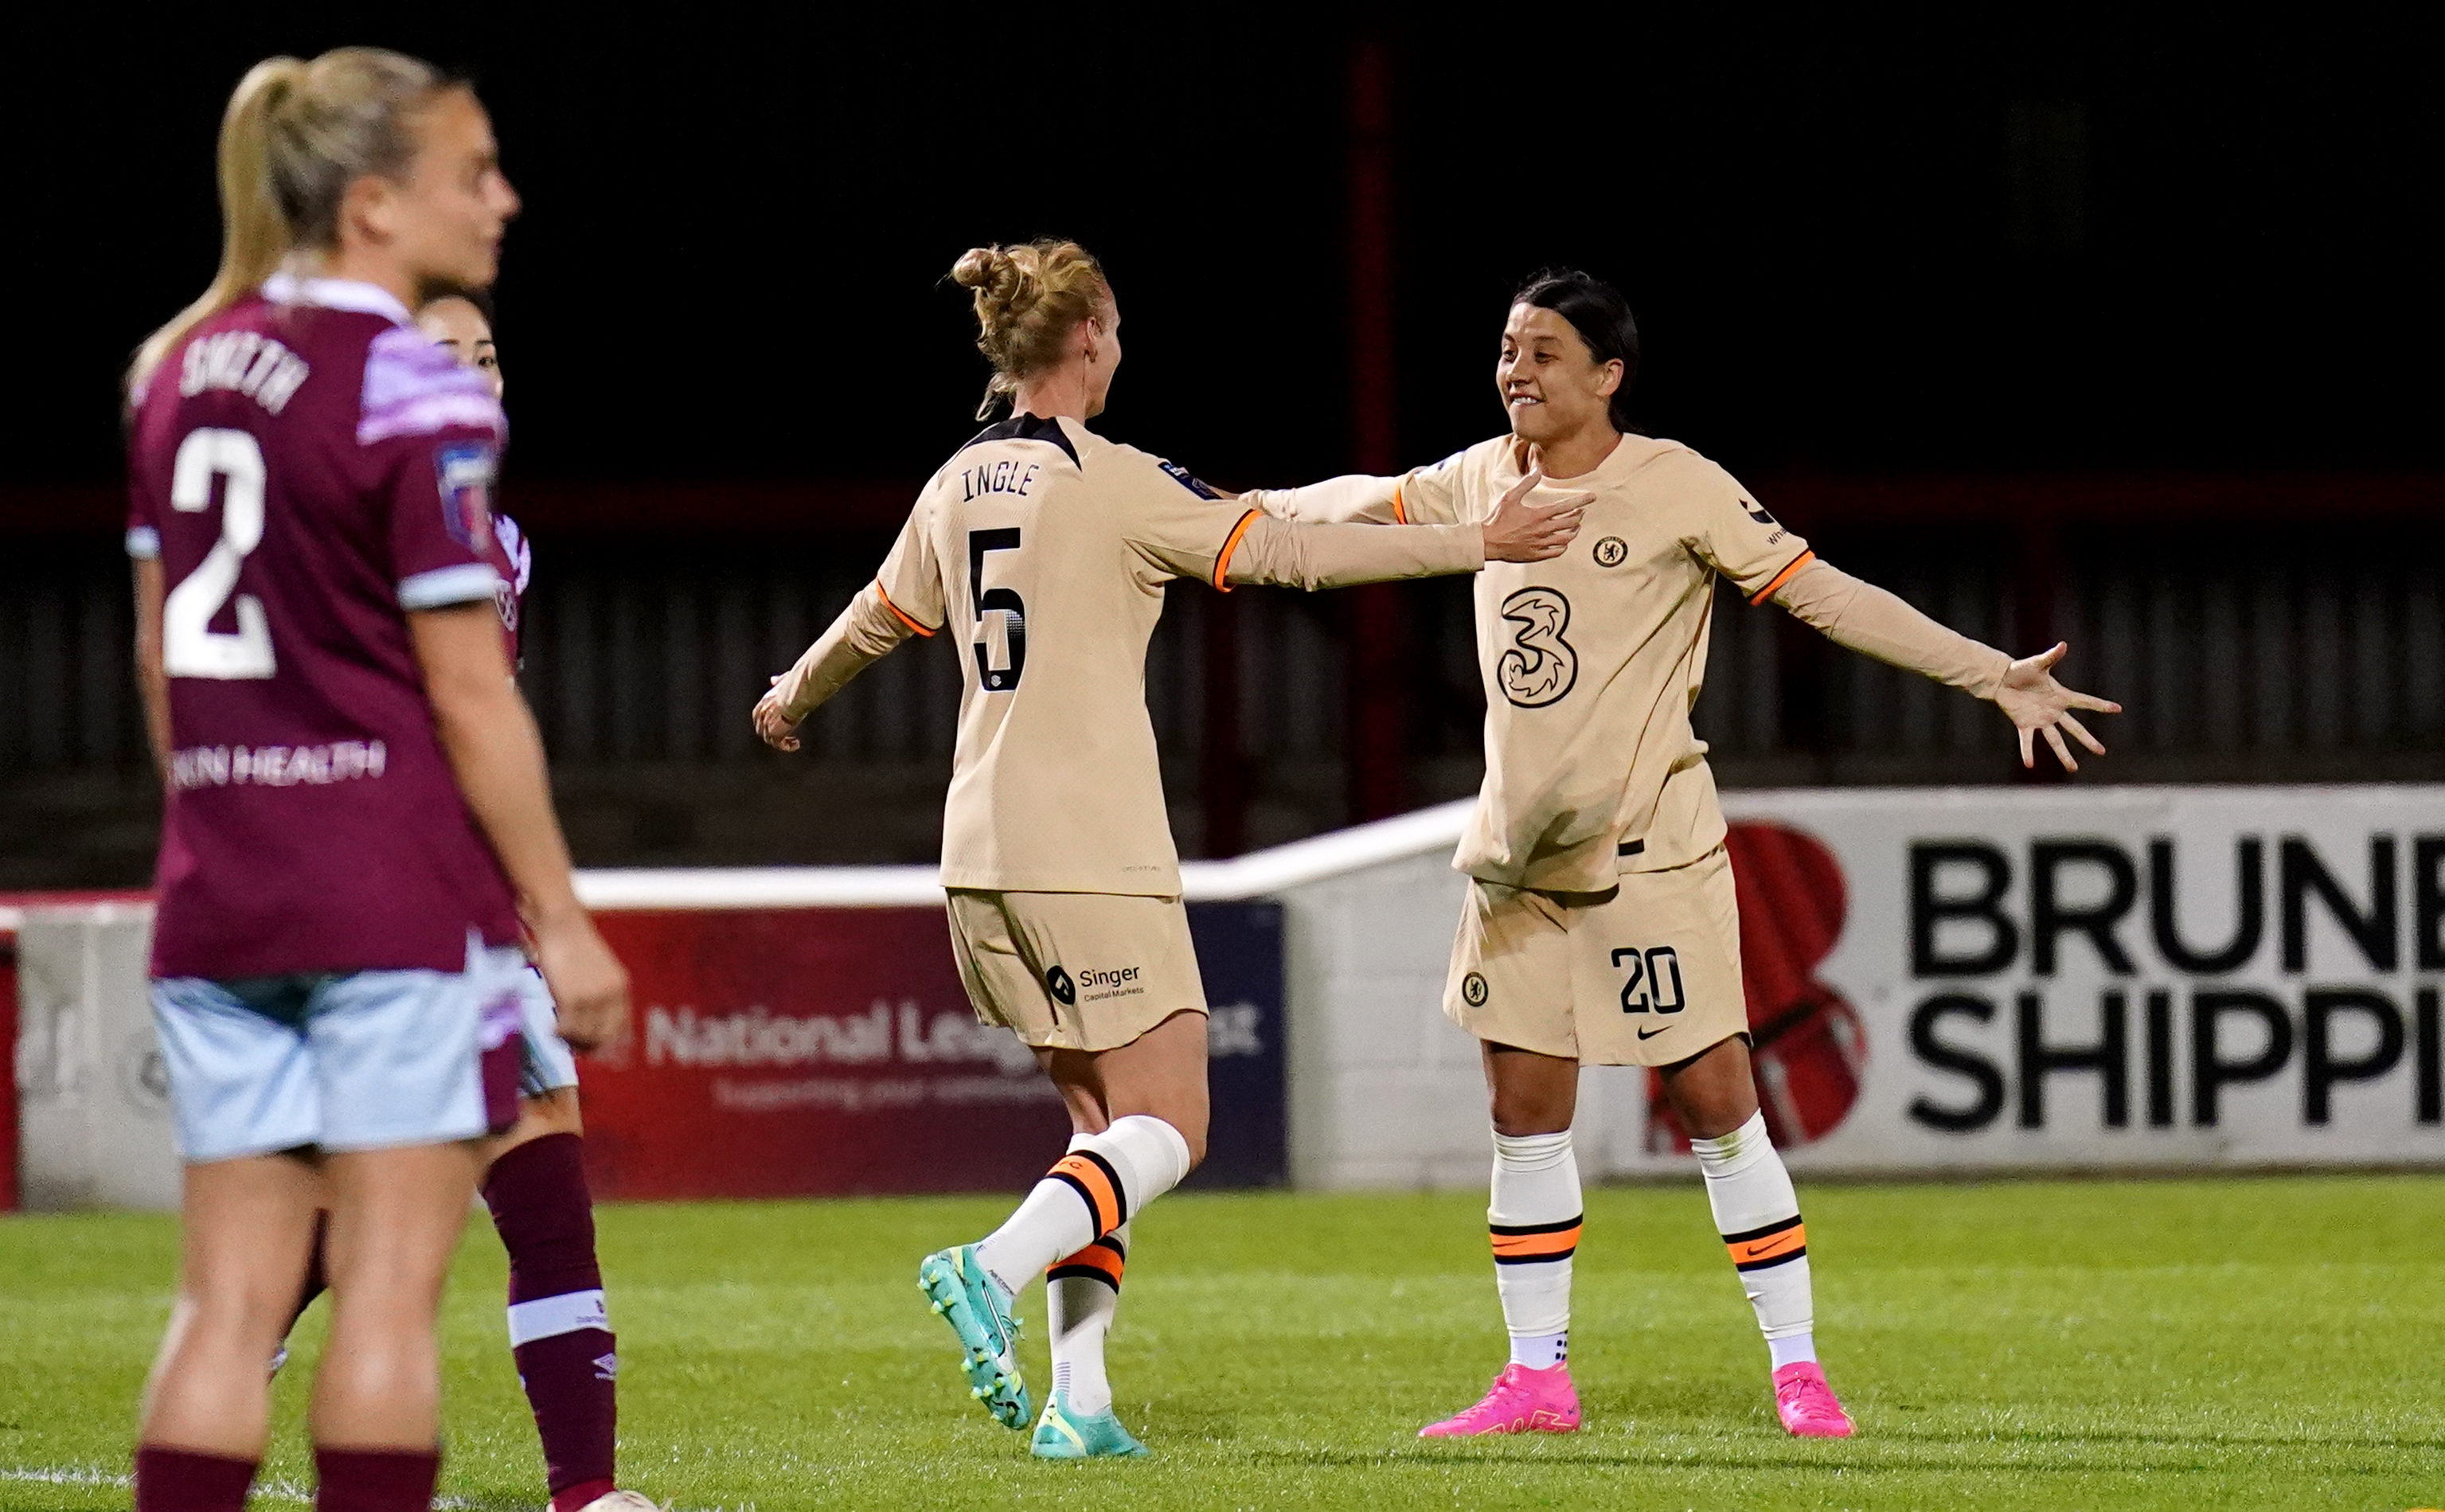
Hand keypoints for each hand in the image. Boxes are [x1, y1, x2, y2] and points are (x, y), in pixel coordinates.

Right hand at [529, 906, 629, 1054]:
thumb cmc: (573, 943)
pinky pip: (568, 1028)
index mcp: (621, 987)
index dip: (604, 1042)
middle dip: (587, 1045)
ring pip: (585, 1035)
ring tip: (559, 1035)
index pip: (619, 1028)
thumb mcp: (597, 969)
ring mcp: (593, 998)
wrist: (560, 923)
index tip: (589, 1047)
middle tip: (570, 1046)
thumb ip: (599, 993)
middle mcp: (612, 995)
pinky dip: (559, 1033)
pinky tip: (552, 1028)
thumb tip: (588, 1023)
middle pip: (603, 1037)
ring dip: (571, 1040)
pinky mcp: (573, 998)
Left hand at [754, 675, 802, 751]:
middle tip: (783, 737)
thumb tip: (773, 680)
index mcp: (764, 702)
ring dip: (781, 741)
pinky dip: (787, 746)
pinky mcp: (774, 732)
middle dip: (771, 734)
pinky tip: (796, 744)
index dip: (765, 723)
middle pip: (761, 729)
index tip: (776, 725)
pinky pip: (778, 744)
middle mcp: (763, 713)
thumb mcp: (784, 681)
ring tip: (793, 742)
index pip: (758, 716)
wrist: (796, 695)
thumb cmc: (795, 686)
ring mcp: (767, 724)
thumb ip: (778, 681)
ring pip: (769, 738)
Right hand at [1480, 468, 1590, 562]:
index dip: (1581, 500)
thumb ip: (1526, 483)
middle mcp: (1542, 530)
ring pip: (1566, 538)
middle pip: (1570, 523)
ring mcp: (1540, 544)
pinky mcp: (1536, 555)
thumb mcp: (1509, 497)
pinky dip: (1564, 546)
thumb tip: (1537, 470)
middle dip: (1578, 515)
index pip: (1566, 506)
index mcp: (1538, 515)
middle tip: (1580, 511)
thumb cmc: (1497, 519)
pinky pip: (1557, 551)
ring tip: (1575, 526)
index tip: (1592, 497)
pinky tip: (1563, 542)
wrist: (1487, 541)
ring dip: (1574, 531)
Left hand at [1996, 642, 2121, 770]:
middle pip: (2074, 728)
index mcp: (2061, 696)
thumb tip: (2063, 645)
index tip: (2118, 709)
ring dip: (2064, 755)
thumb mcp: (2037, 664)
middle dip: (2088, 740)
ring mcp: (2040, 719)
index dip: (2100, 705)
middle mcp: (2054, 711)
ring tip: (2073, 769)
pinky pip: (2027, 741)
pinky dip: (2028, 752)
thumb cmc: (2021, 670)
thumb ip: (2051, 657)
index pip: (2085, 701)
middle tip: (2101, 752)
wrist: (2002, 680)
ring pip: (2055, 740)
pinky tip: (2029, 765)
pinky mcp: (2025, 724)